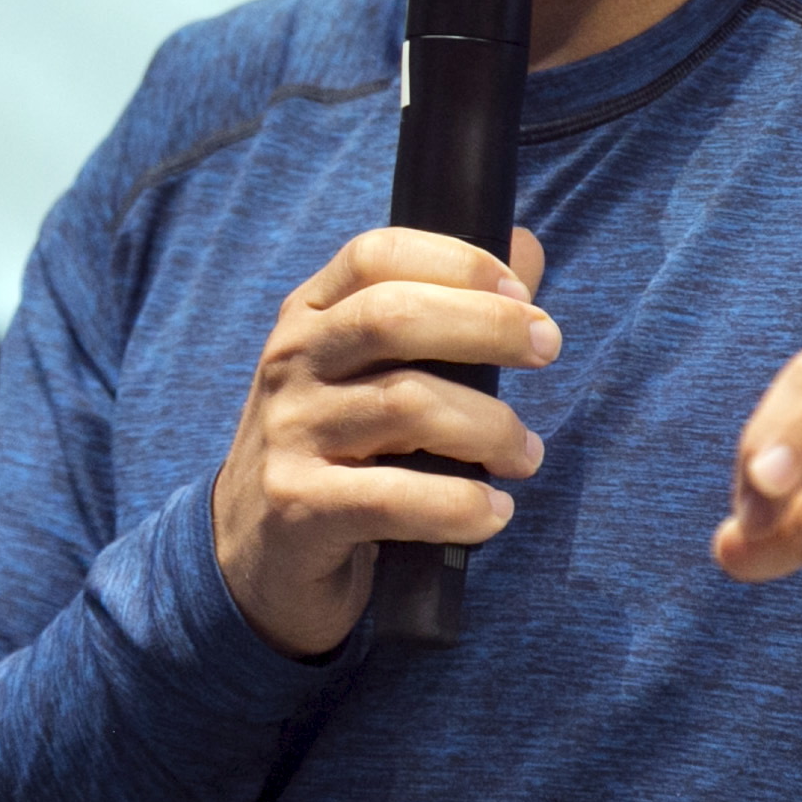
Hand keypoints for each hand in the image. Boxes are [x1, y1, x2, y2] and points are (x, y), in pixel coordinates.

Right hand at [213, 226, 558, 657]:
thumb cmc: (337, 450)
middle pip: (393, 316)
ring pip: (407, 405)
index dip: (457, 261)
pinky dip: (461, 506)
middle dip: (488, 326)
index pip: (375, 256)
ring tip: (525, 454)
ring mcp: (289, 433)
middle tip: (547, 349)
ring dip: (490, 428)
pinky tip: (492, 514)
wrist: (254, 554)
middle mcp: (291, 363)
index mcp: (309, 316)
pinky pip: (396, 498)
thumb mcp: (367, 371)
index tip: (521, 291)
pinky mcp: (299, 506)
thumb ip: (443, 309)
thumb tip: (525, 247)